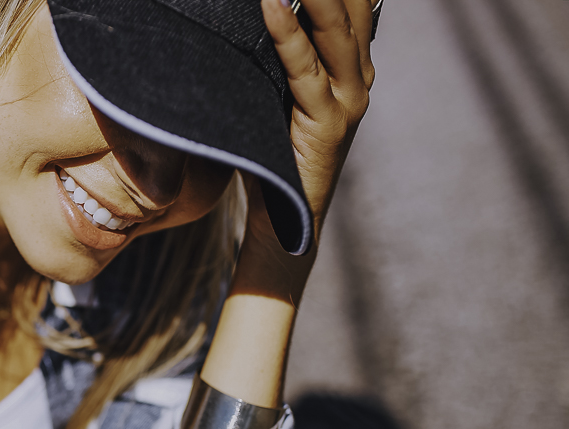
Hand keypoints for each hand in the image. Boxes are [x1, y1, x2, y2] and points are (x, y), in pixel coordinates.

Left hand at [236, 0, 375, 300]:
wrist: (282, 224)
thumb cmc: (268, 154)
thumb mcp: (273, 95)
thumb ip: (276, 56)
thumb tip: (252, 11)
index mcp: (349, 62)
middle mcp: (358, 73)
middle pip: (351, 0)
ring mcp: (349, 98)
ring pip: (337, 24)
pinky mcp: (328, 122)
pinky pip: (305, 68)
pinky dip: (288, 31)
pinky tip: (271, 1)